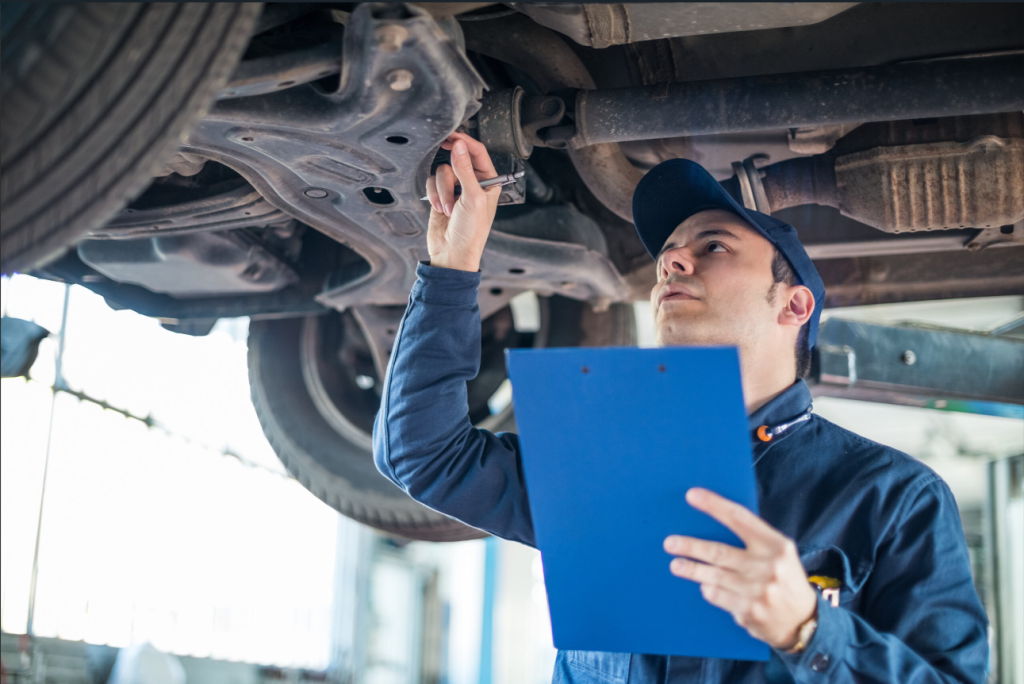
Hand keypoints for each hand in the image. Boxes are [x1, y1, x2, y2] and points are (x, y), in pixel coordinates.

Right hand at [424, 132, 501, 271]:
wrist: (453, 253)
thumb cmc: (471, 232)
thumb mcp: (472, 198)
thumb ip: (465, 170)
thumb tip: (459, 146)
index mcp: (489, 183)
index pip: (478, 153)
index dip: (465, 142)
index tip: (453, 135)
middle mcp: (473, 183)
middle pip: (458, 158)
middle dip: (451, 166)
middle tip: (443, 147)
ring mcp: (456, 189)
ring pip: (442, 171)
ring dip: (442, 189)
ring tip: (448, 208)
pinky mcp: (440, 195)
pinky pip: (431, 182)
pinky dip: (433, 195)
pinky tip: (439, 209)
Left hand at [663, 488, 817, 649]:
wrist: (804, 622)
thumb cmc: (785, 579)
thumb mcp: (780, 553)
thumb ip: (753, 539)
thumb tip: (714, 521)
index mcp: (777, 545)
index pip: (740, 518)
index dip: (714, 505)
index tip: (692, 495)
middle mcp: (768, 566)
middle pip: (720, 552)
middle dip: (691, 547)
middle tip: (670, 543)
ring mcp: (758, 591)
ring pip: (714, 576)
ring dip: (691, 569)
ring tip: (676, 565)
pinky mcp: (748, 611)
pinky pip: (717, 596)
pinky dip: (708, 589)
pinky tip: (704, 585)